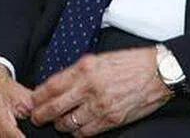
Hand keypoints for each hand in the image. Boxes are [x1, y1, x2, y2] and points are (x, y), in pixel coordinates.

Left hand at [30, 48, 170, 135]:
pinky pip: (86, 131)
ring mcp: (100, 105)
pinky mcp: (111, 119)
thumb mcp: (98, 59)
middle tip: (36, 118)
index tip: (32, 101)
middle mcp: (89, 87)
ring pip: (68, 123)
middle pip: (55, 107)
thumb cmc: (129, 63)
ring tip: (56, 124)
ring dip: (59, 125)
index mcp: (84, 68)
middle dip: (41, 115)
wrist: (157, 72)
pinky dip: (77, 132)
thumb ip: (77, 71)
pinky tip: (75, 129)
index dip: (38, 97)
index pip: (51, 86)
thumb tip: (58, 84)